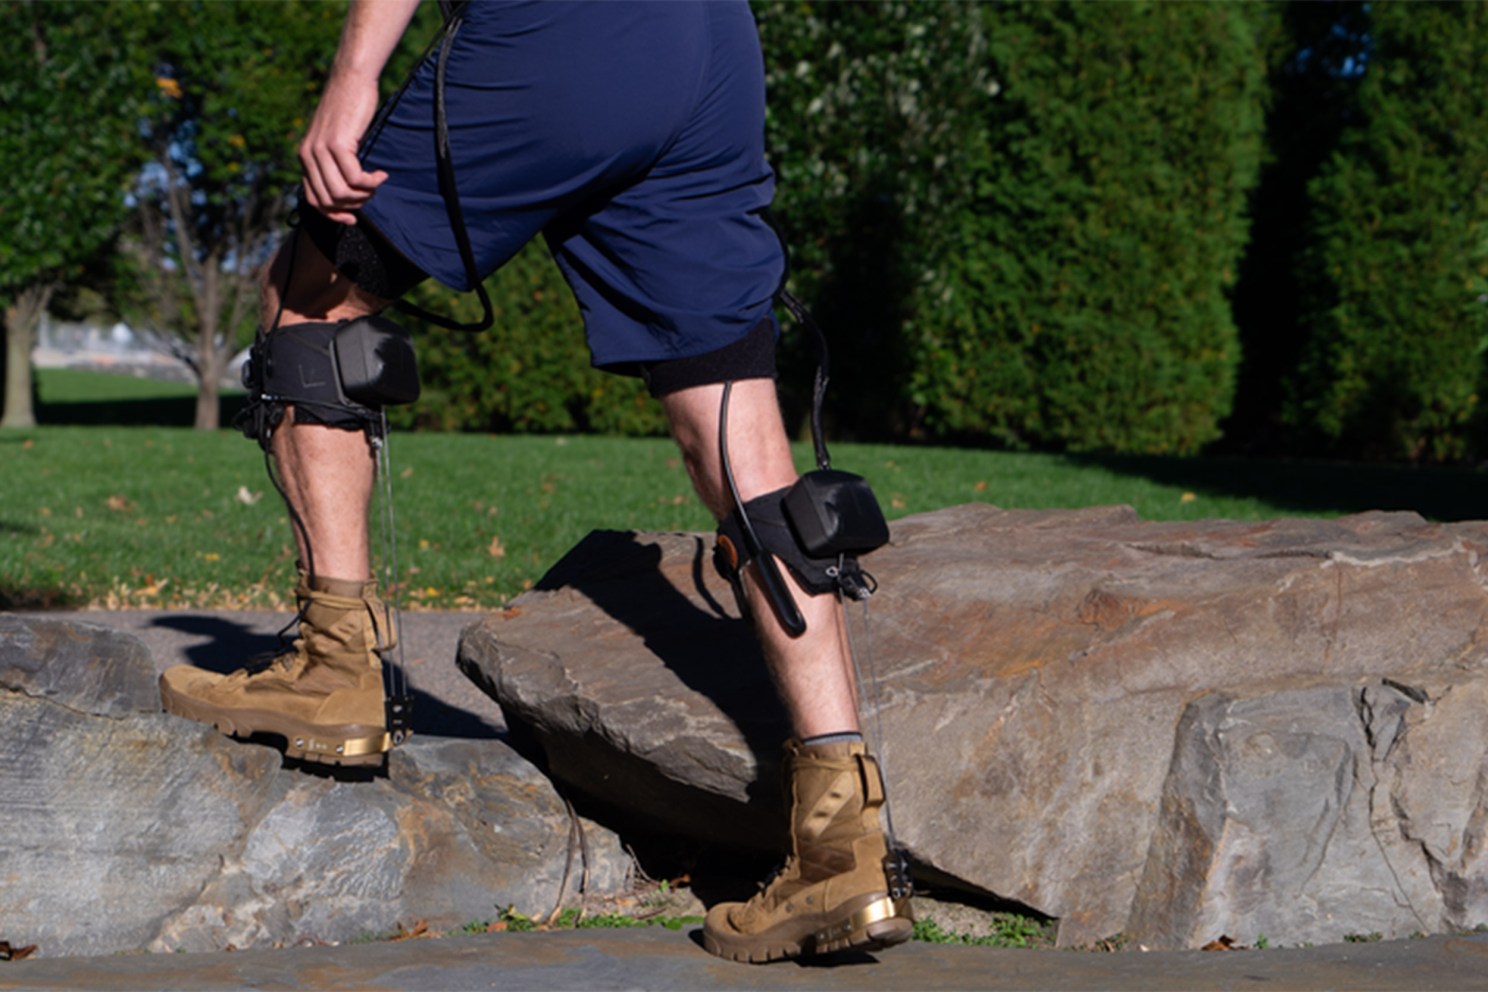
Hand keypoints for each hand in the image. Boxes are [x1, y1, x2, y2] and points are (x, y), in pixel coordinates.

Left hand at [298, 71, 387, 224]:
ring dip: (364, 194)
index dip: (333, 214)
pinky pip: (355, 178)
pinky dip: (371, 182)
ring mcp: (321, 150)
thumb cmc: (348, 109)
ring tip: (376, 183)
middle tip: (371, 194)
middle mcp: (308, 155)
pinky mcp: (338, 144)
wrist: (351, 79)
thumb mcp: (335, 140)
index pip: (313, 200)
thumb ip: (332, 163)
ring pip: (342, 192)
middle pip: (329, 200)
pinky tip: (381, 174)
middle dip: (354, 204)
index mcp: (304, 156)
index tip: (353, 218)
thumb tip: (345, 192)